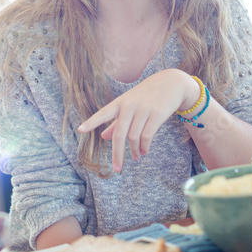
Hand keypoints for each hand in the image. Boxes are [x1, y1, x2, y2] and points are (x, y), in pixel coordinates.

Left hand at [77, 69, 197, 173]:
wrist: (171, 83)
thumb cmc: (146, 95)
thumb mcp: (129, 104)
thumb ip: (116, 121)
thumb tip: (102, 136)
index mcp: (120, 103)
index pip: (103, 113)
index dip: (91, 122)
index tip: (80, 130)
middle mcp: (129, 106)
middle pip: (119, 134)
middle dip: (117, 154)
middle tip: (117, 169)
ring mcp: (144, 109)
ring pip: (134, 137)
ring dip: (134, 151)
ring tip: (136, 157)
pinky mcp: (157, 114)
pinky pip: (147, 136)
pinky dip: (144, 147)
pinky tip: (144, 151)